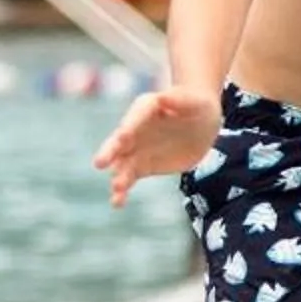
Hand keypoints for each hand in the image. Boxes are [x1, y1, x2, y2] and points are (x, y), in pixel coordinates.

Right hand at [93, 87, 223, 208]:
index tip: (123, 136)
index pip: (135, 117)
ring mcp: (136, 149)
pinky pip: (129, 178)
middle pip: (119, 141)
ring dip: (118, 176)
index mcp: (145, 108)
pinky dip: (122, 190)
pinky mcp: (142, 166)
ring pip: (122, 164)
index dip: (130, 126)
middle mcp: (133, 129)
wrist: (200, 123)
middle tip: (100, 163)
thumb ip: (180, 100)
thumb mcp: (194, 102)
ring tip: (117, 188)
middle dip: (110, 151)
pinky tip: (117, 203)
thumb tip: (164, 98)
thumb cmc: (197, 106)